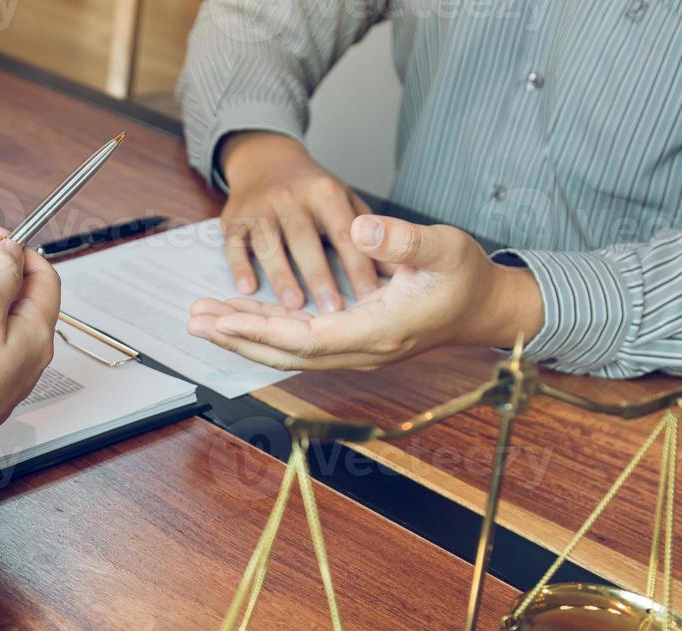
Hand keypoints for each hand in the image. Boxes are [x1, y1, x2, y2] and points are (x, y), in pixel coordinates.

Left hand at [188, 214, 544, 370]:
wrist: (487, 307)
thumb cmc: (466, 276)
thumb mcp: (444, 247)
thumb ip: (403, 239)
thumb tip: (359, 228)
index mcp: (378, 331)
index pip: (305, 338)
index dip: (260, 330)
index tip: (222, 320)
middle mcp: (361, 350)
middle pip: (286, 351)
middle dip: (238, 336)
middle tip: (194, 321)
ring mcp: (355, 349)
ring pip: (288, 349)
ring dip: (245, 334)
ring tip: (204, 319)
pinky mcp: (352, 340)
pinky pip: (300, 340)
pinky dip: (267, 329)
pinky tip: (240, 318)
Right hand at [218, 131, 386, 311]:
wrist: (265, 160)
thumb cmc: (312, 190)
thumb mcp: (343, 198)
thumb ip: (365, 233)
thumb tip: (395, 271)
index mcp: (324, 192)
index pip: (344, 231)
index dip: (357, 263)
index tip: (370, 295)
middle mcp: (290, 196)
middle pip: (304, 239)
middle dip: (318, 276)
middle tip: (333, 311)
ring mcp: (258, 207)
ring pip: (268, 244)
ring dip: (281, 276)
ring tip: (293, 308)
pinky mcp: (232, 219)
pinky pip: (234, 245)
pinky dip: (239, 266)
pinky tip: (248, 289)